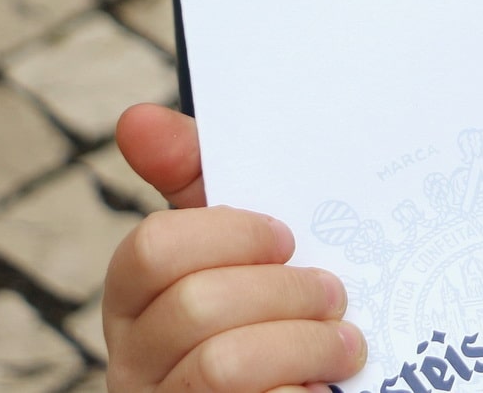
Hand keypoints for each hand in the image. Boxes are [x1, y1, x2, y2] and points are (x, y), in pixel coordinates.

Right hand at [103, 105, 364, 392]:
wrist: (314, 388)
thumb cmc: (270, 312)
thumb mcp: (242, 248)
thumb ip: (200, 181)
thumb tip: (137, 118)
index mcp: (139, 303)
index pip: (151, 248)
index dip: (229, 234)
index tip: (286, 237)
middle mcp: (137, 362)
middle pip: (195, 306)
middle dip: (284, 292)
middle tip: (333, 292)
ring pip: (223, 363)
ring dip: (305, 343)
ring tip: (345, 343)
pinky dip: (303, 392)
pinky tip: (324, 387)